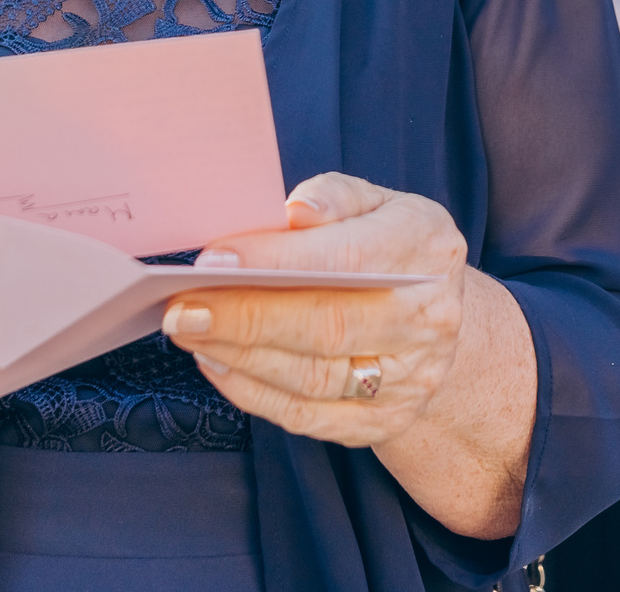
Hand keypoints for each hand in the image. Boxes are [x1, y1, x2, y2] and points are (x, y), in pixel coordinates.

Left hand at [159, 173, 470, 448]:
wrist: (437, 316)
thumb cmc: (388, 246)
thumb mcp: (376, 203)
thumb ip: (335, 198)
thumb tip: (295, 212)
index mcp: (428, 248)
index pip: (349, 258)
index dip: (277, 261)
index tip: (214, 260)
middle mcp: (429, 318)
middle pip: (328, 326)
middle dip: (246, 317)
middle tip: (182, 305)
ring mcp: (410, 379)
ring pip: (313, 377)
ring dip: (240, 356)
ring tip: (189, 330)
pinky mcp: (383, 421)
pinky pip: (307, 417)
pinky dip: (253, 393)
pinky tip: (216, 362)